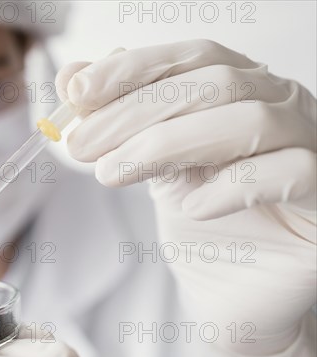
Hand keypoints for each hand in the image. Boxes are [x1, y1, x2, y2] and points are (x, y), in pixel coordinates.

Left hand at [57, 40, 315, 356]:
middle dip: (135, 112)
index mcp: (241, 89)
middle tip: (82, 144)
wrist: (231, 291)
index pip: (191, 58)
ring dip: (168, 143)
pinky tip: (190, 206)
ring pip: (250, 120)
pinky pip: (291, 172)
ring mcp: (310, 146)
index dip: (133, 68)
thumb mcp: (149, 161)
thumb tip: (70, 75)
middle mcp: (281, 107)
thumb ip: (119, 116)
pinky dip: (231, 185)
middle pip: (212, 84)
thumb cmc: (197, 218)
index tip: (77, 90)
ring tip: (112, 173)